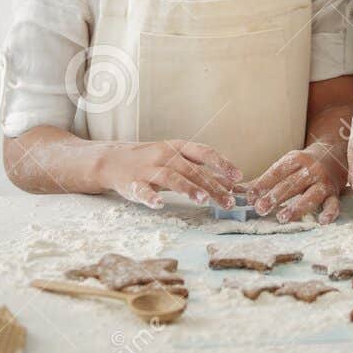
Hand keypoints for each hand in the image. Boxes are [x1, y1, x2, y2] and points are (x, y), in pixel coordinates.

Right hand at [98, 140, 240, 209]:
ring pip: (171, 178)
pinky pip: (143, 191)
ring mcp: (148, 169)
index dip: (221, 164)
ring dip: (187, 188)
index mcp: (177, 147)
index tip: (238, 177)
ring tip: (202, 200)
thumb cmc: (152, 161)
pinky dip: (150, 198)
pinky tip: (159, 205)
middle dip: (211, 185)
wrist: (114, 161)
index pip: (203, 152)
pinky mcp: (133, 183)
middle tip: (227, 201)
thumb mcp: (177, 160)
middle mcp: (164, 155)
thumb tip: (231, 184)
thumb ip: (201, 170)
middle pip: (191, 170)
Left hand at [245, 148, 345, 224]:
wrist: (335, 154)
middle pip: (292, 184)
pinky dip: (330, 213)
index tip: (250, 196)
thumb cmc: (303, 164)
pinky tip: (322, 222)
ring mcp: (323, 182)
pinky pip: (333, 204)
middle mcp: (311, 169)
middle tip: (260, 209)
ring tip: (282, 218)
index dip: (264, 183)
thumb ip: (263, 180)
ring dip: (297, 207)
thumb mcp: (286, 165)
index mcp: (295, 160)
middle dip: (275, 196)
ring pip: (311, 195)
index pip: (277, 172)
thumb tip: (236, 191)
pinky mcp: (334, 194)